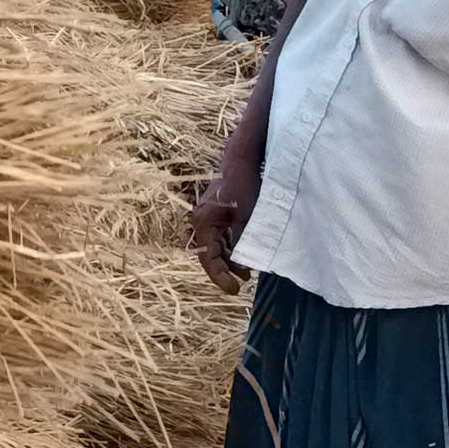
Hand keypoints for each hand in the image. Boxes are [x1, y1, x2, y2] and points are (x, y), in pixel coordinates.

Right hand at [188, 137, 260, 290]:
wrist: (243, 158)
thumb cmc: (243, 184)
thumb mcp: (245, 216)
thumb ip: (242, 241)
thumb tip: (243, 267)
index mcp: (203, 222)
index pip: (207, 257)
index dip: (219, 276)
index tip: (234, 290)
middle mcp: (202, 220)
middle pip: (210, 254)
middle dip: (224, 270)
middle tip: (240, 285)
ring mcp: (210, 217)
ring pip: (217, 246)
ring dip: (229, 260)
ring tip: (246, 274)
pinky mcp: (219, 213)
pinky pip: (222, 237)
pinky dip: (232, 248)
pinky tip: (243, 255)